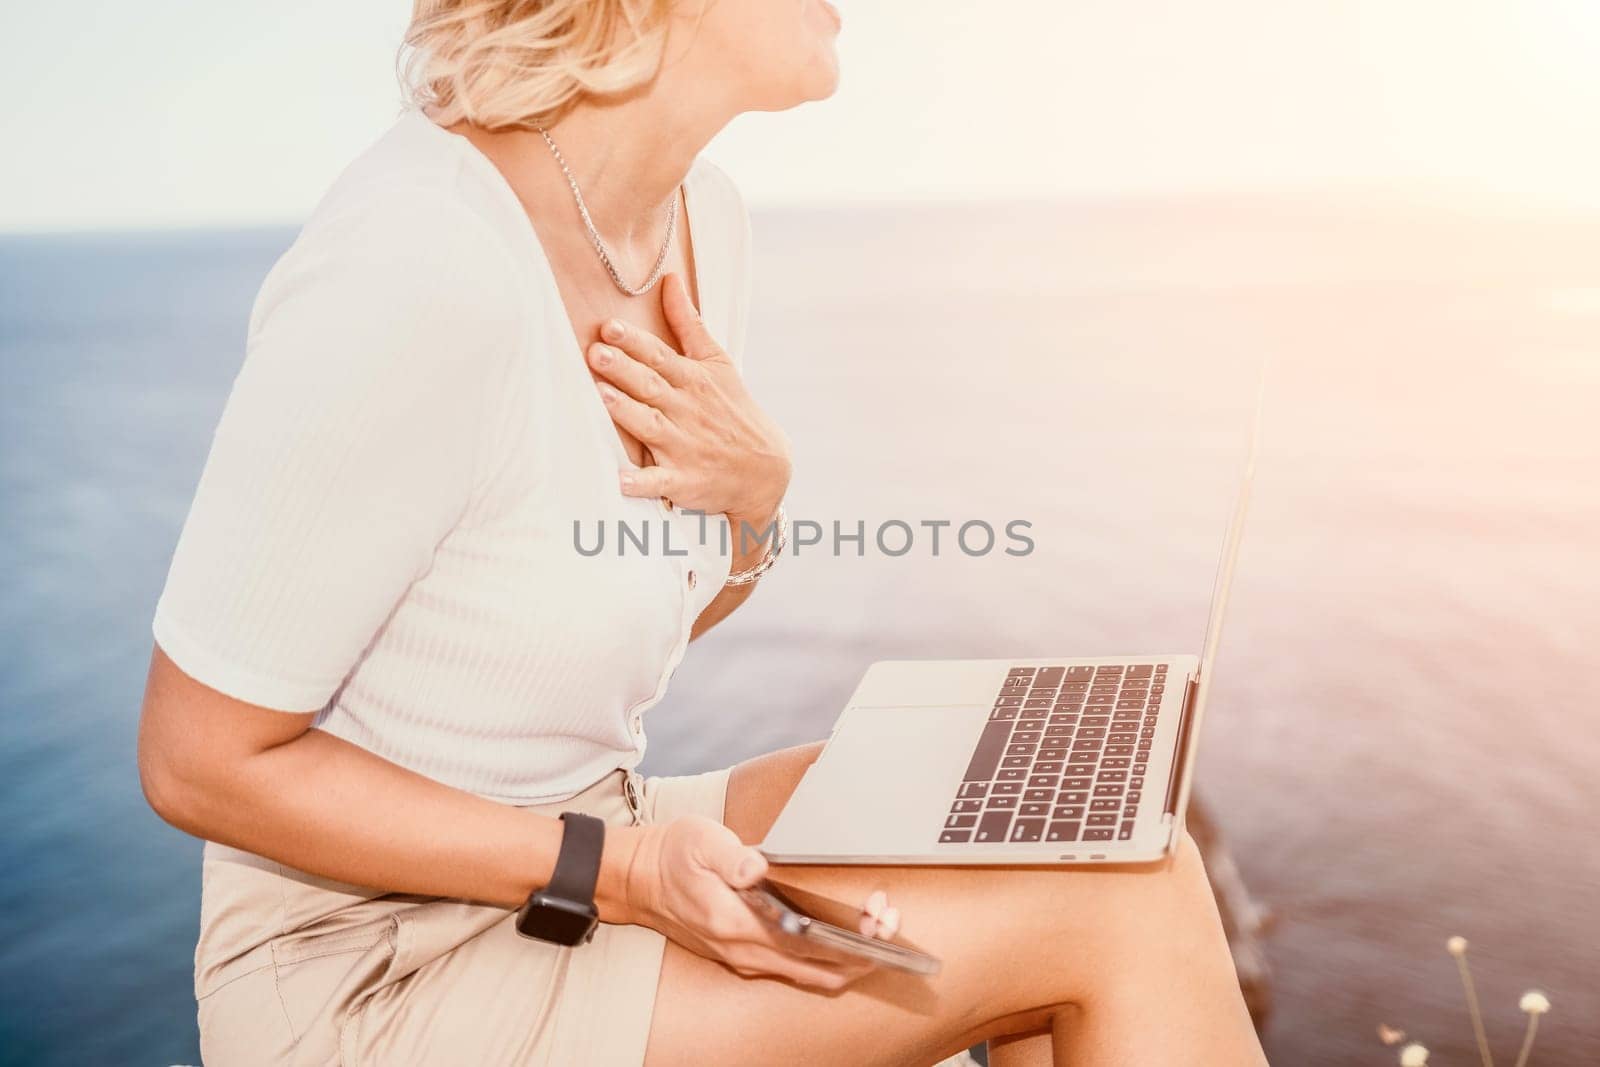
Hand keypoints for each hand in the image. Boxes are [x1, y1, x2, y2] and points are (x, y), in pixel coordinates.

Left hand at [586, 273, 790, 535]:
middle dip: (623, 370)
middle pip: (650, 386)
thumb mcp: (718, 362)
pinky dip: (640, 483)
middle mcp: (685, 410)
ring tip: (602, 397)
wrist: (765, 468)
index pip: (659, 356)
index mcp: (692, 380)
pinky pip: (659, 482)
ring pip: (650, 427)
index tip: (609, 327)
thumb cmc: (733, 411)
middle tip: (596, 354)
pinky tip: (619, 481)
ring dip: (626, 413)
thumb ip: (689, 323)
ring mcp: (683, 447)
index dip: (634, 342)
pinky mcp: (682, 481)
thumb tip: (669, 280)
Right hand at [616, 816, 886, 990]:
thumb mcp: (700, 842)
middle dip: (861, 951)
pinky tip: (846, 939)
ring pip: (809, 973)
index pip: (805, 942)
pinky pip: (796, 968)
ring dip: (847, 958)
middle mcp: (744, 950)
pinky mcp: (744, 955)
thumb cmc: (673, 856)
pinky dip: (826, 959)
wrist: (637, 880)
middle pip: (817, 966)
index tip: (878, 923)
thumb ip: (733, 857)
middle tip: (891, 923)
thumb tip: (759, 869)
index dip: (847, 939)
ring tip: (878, 930)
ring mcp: (744, 958)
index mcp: (736, 923)